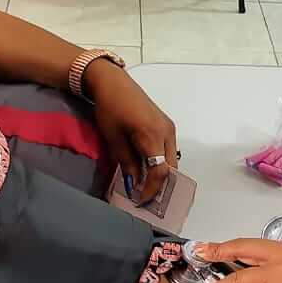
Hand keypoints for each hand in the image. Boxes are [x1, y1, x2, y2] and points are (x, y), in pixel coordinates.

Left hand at [86, 59, 178, 203]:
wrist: (113, 82)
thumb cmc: (110, 108)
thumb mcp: (114, 139)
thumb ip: (127, 163)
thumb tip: (134, 184)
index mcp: (153, 135)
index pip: (160, 172)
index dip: (151, 190)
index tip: (139, 200)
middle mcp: (167, 132)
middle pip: (171, 168)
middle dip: (159, 185)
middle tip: (143, 197)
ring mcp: (169, 127)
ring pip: (171, 160)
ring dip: (160, 174)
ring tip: (144, 184)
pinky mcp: (166, 124)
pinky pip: (167, 150)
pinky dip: (160, 162)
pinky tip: (146, 167)